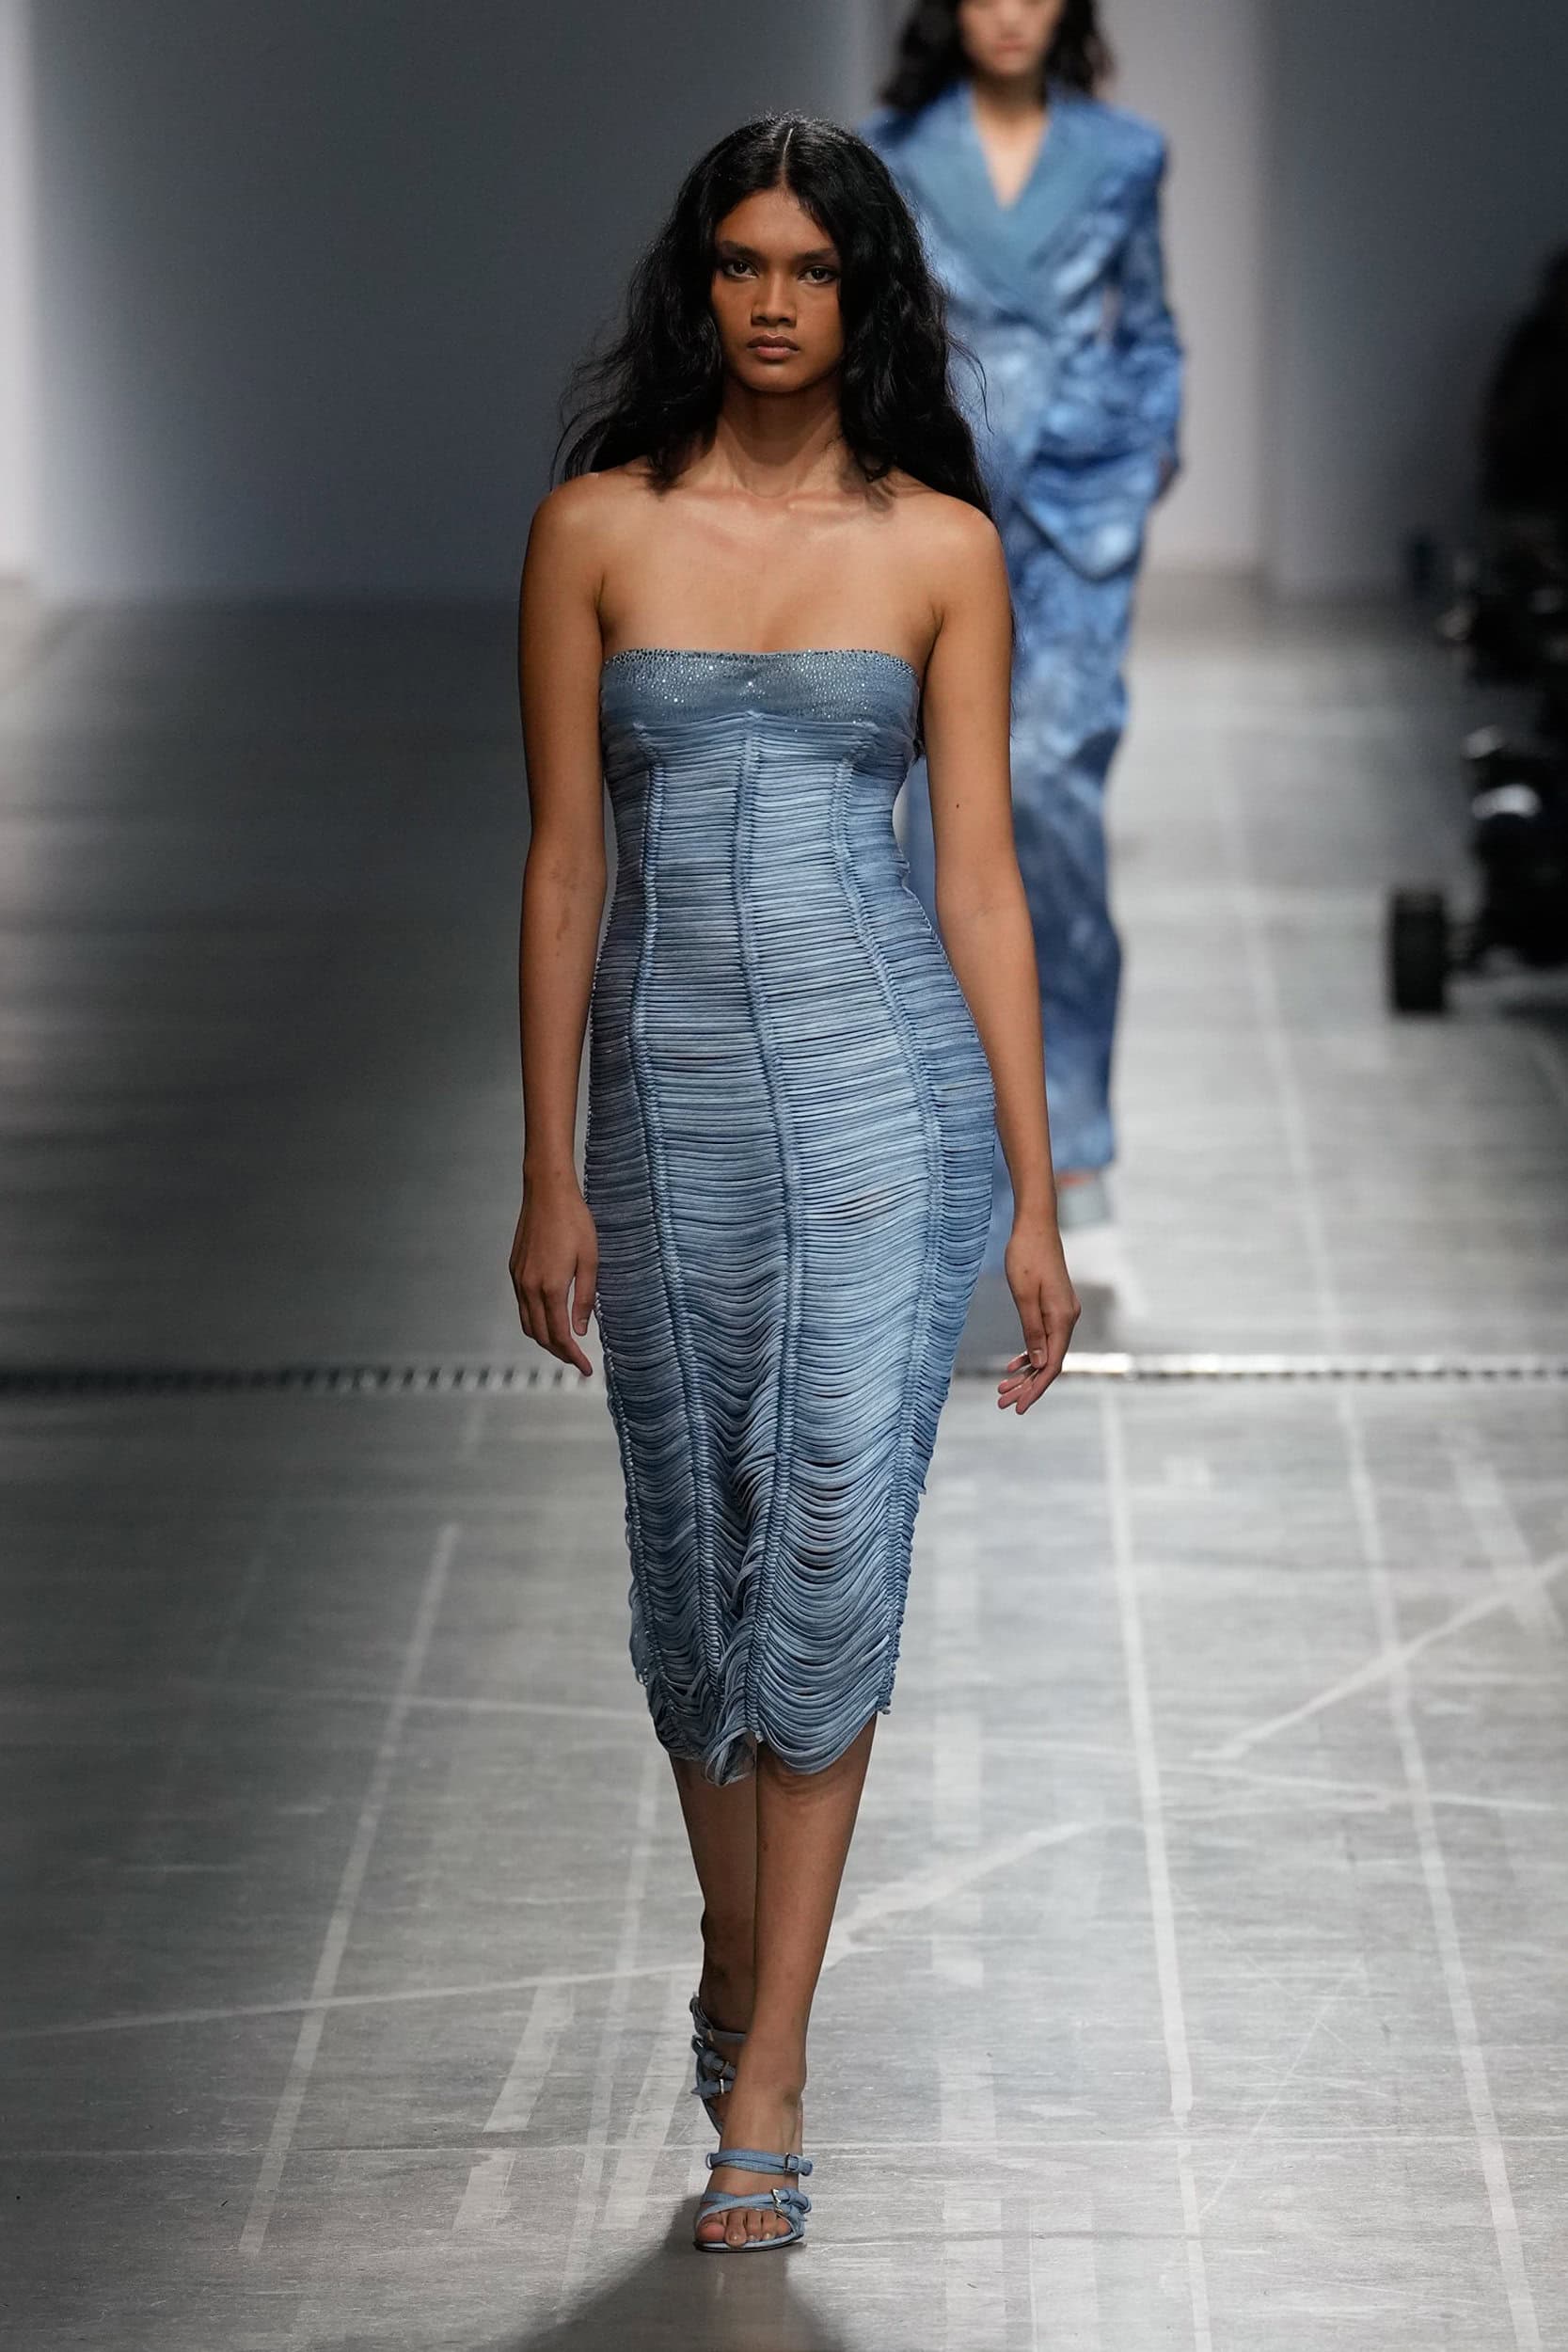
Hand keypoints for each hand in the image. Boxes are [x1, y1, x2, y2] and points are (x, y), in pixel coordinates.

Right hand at [510, 1177, 598, 1376]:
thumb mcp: (590, 1260)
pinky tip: (551, 1317)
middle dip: (559, 1352)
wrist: (547, 1192)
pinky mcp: (515, 1269)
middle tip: (578, 1360)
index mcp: (551, 1287)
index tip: (586, 1368)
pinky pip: (522, 1306)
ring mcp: (519, 1279)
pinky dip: (535, 1320)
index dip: (573, 1356)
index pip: (560, 1335)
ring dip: (545, 1339)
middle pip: (540, 1335)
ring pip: (527, 1323)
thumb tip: (581, 1330)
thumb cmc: (575, 1222)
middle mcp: (529, 1287)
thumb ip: (586, 1298)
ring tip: (565, 1344)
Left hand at [997, 1214, 1079, 1413]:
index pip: (1052, 1364)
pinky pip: (1044, 1338)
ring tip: (1003, 1390)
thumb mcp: (1024, 1295)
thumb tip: (1040, 1364)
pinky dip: (1029, 1354)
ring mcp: (1063, 1312)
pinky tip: (1014, 1366)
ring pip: (1046, 1352)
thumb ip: (1032, 1331)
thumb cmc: (1026, 1256)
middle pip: (1050, 1363)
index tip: (1018, 1407)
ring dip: (1026, 1373)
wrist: (1035, 1225)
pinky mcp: (1055, 1306)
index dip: (1036, 1389)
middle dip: (1027, 1386)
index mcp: (1062, 1318)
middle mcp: (1068, 1318)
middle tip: (1003, 1404)